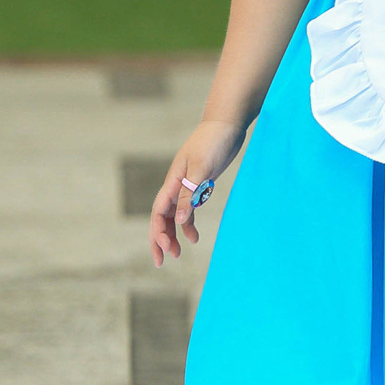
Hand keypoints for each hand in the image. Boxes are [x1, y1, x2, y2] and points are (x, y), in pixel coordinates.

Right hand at [148, 118, 247, 266]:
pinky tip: (194, 236)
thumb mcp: (202, 169)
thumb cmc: (213, 142)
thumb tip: (181, 220)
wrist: (226, 123)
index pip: (159, 212)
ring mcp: (187, 184)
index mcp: (173, 181)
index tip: (164, 251)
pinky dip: (189, 223)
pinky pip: (189, 208)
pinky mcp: (200, 183)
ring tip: (181, 253)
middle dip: (160, 239)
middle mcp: (176, 184)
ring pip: (175, 215)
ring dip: (175, 233)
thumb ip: (190, 194)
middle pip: (162, 217)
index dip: (158, 233)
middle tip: (163, 261)